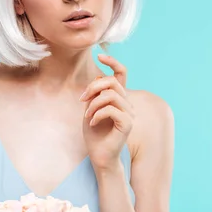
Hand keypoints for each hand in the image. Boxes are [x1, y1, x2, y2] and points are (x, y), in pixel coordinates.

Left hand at [80, 53, 134, 169]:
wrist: (99, 156)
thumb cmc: (94, 135)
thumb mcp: (90, 109)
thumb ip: (94, 95)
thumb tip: (97, 78)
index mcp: (119, 98)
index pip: (121, 74)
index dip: (113, 62)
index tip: (99, 55)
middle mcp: (126, 103)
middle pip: (111, 82)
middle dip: (93, 87)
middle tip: (82, 99)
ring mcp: (129, 113)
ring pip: (110, 95)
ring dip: (93, 104)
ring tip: (87, 115)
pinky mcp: (127, 123)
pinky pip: (110, 109)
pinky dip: (97, 114)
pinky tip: (91, 123)